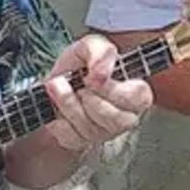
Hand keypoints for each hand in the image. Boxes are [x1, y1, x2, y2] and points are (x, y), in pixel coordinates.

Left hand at [41, 34, 151, 155]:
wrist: (53, 84)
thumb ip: (100, 51)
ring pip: (89, 127)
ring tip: (59, 87)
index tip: (91, 78)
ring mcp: (104, 132)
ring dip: (67, 103)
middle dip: (87, 98)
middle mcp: (125, 115)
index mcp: (135, 91)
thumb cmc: (78, 66)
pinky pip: (70, 136)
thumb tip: (102, 72)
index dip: (112, 90)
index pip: (137, 98)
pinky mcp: (82, 142)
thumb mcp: (90, 46)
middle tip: (77, 82)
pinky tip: (57, 108)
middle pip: (115, 118)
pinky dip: (57, 120)